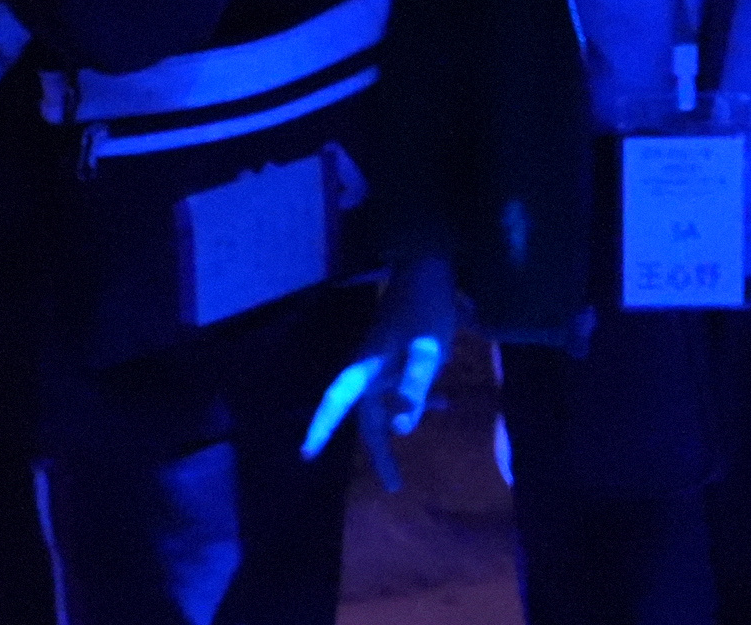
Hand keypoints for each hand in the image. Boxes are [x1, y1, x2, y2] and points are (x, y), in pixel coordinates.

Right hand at [301, 259, 456, 483]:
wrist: (431, 267)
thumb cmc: (427, 308)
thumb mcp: (428, 350)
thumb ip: (414, 389)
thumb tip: (401, 431)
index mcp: (366, 367)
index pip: (337, 403)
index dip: (321, 429)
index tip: (306, 455)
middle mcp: (370, 370)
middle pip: (368, 418)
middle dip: (379, 452)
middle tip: (394, 484)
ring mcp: (385, 364)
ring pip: (386, 407)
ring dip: (398, 431)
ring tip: (407, 465)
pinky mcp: (401, 357)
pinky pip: (405, 389)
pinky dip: (418, 401)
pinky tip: (443, 405)